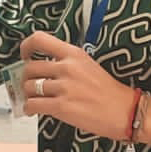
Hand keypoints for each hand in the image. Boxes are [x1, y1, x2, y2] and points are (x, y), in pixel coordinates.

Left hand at [19, 31, 133, 140]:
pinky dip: (29, 109)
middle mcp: (67, 68)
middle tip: (30, 85)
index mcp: (73, 54)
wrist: (126, 111)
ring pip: (29, 87)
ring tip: (35, 99)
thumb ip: (65, 63)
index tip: (25, 55)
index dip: (26, 47)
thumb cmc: (108, 91)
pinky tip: (34, 110)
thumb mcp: (88, 66)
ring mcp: (64, 87)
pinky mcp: (62, 107)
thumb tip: (42, 68)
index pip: (40, 40)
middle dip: (26, 78)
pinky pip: (32, 105)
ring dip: (28, 95)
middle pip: (29, 68)